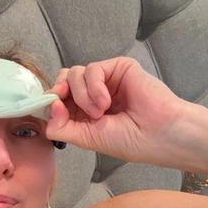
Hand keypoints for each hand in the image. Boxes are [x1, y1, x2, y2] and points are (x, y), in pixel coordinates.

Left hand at [45, 56, 185, 164]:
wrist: (157, 133)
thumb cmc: (128, 140)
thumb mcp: (86, 138)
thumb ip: (62, 127)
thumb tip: (49, 106)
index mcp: (83, 112)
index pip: (57, 98)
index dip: (50, 101)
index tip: (52, 110)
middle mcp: (92, 94)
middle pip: (62, 80)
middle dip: (59, 93)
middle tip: (66, 107)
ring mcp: (105, 80)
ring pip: (73, 74)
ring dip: (82, 96)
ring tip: (100, 113)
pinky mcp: (117, 67)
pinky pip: (92, 70)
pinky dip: (94, 88)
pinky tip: (106, 102)